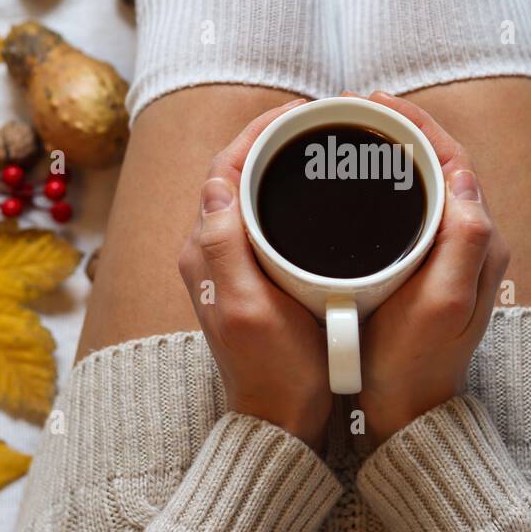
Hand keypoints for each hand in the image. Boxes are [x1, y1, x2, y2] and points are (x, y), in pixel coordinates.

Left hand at [177, 98, 331, 452]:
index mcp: (206, 251)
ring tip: (324, 143)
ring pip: (249, 192)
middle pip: (236, 172)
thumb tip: (218, 183)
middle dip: (273, 138)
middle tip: (322, 120)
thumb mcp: (250, 308)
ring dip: (280, 162)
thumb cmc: (274, 370)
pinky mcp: (250, 276)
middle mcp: (210, 251)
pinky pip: (263, 216)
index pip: (224, 168)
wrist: (280, 418)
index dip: (258, 131)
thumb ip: (225, 246)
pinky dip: (286, 192)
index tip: (302, 113)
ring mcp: (229, 263)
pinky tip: (320, 192)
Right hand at [355, 92, 510, 445]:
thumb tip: (462, 176)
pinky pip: (409, 208)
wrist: (408, 411)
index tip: (374, 103)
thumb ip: (462, 240)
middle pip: (440, 163)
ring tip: (350, 133)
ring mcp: (447, 254)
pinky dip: (384, 184)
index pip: (455, 158)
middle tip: (353, 110)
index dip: (418, 123)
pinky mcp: (424, 267)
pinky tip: (352, 184)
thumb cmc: (420, 362)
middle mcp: (470, 241)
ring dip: (392, 152)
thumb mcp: (444, 303)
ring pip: (424, 183)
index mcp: (479, 240)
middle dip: (401, 128)